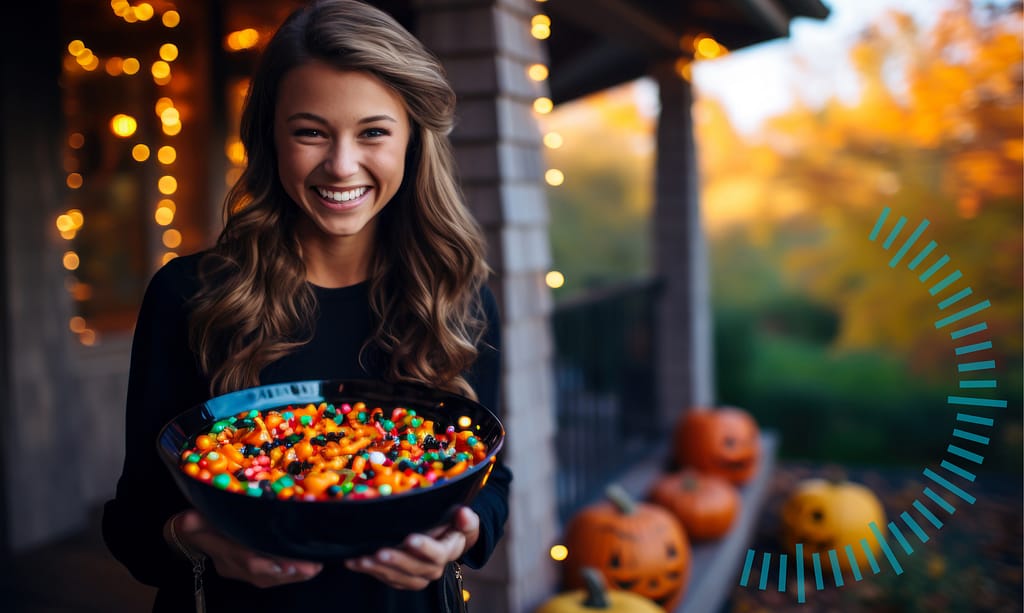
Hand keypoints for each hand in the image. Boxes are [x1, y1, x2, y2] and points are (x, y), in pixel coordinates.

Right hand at [171, 510, 322, 588]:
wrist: (192, 535)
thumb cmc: (197, 521)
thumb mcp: (191, 519)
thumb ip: (191, 521)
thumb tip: (187, 521)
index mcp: (218, 551)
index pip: (240, 557)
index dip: (261, 560)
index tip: (282, 560)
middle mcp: (230, 565)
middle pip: (260, 572)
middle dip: (286, 569)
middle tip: (310, 566)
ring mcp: (241, 570)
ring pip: (269, 577)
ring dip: (294, 574)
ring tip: (315, 567)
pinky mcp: (253, 569)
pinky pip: (273, 577)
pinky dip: (293, 573)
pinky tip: (311, 568)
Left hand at [343, 506, 479, 589]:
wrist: (449, 542)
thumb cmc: (455, 526)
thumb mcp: (465, 521)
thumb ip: (466, 519)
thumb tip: (463, 512)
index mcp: (449, 552)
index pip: (437, 553)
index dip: (424, 548)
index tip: (410, 538)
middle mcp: (433, 568)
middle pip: (414, 569)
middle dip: (395, 560)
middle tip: (378, 552)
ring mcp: (416, 576)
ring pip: (397, 577)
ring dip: (378, 569)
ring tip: (361, 559)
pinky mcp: (401, 578)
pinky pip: (385, 578)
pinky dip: (368, 570)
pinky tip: (353, 561)